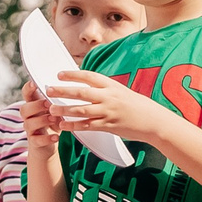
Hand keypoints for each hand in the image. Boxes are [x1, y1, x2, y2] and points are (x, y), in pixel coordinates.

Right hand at [18, 87, 62, 145]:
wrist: (49, 145)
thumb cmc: (54, 122)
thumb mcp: (56, 109)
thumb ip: (57, 100)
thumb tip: (67, 89)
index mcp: (34, 105)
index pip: (26, 94)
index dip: (28, 88)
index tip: (35, 83)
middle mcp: (29, 117)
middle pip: (24, 109)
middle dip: (36, 105)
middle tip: (48, 104)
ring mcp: (30, 130)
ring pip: (29, 124)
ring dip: (42, 120)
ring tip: (54, 119)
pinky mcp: (34, 142)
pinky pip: (37, 140)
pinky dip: (47, 138)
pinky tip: (56, 137)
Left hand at [42, 68, 168, 141]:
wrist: (152, 120)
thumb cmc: (136, 106)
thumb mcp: (120, 91)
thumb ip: (104, 89)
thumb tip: (85, 84)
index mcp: (111, 86)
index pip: (89, 76)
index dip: (73, 74)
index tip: (59, 74)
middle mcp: (109, 97)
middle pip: (82, 93)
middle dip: (63, 91)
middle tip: (48, 90)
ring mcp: (108, 112)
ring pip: (82, 110)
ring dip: (65, 110)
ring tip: (51, 110)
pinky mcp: (108, 126)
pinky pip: (88, 126)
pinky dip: (74, 126)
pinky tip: (63, 126)